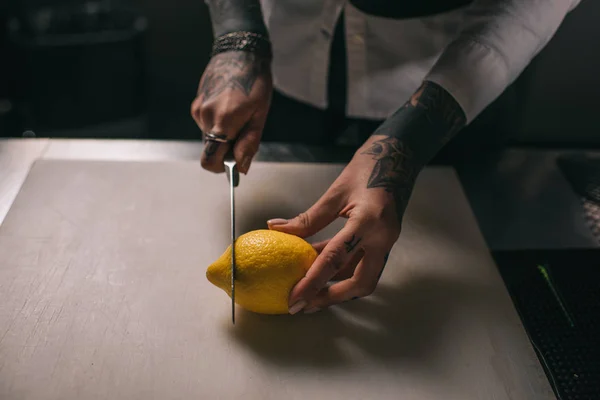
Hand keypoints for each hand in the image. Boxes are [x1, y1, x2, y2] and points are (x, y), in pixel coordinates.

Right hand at [191, 51, 271, 173]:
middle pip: (211, 149)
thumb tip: (241, 167)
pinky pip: (206, 124)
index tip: (234, 165)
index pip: (210, 160)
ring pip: (209, 137)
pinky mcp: (196, 103)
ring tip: (239, 115)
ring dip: (223, 135)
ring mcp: (198, 109)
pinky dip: (218, 123)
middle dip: (226, 150)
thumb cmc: (255, 81)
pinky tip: (230, 107)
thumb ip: (249, 143)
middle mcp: (205, 117)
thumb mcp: (260, 115)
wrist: (240, 51)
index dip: (222, 168)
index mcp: (223, 122)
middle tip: (244, 134)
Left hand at [268, 135, 418, 313]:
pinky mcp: (384, 241)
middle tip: (305, 305)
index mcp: (368, 221)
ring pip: (363, 276)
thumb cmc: (368, 168)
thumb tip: (276, 229)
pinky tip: (320, 270)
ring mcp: (387, 241)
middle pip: (360, 282)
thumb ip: (309, 217)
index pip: (336, 259)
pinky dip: (342, 270)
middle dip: (332, 297)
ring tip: (309, 292)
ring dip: (336, 286)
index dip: (313, 282)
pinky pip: (363, 263)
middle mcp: (382, 237)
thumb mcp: (336, 192)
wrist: (399, 158)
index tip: (295, 299)